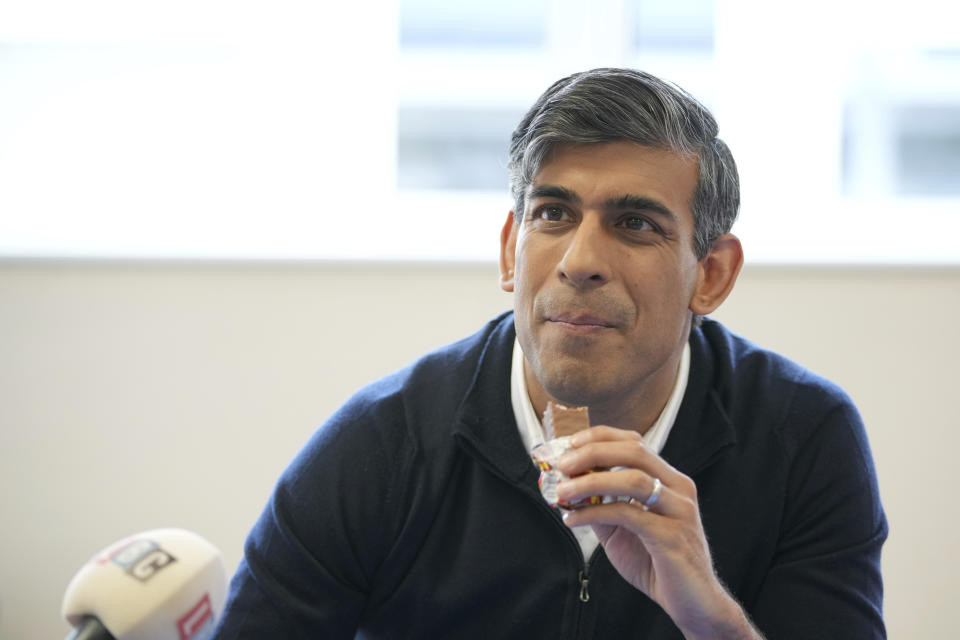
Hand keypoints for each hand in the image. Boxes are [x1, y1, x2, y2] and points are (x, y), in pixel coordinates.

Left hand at [556, 426, 762, 639]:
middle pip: (635, 451)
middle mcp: (678, 487)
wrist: (693, 603)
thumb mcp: (620, 530)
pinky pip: (628, 514)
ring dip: (591, 481)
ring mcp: (679, 510)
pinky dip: (594, 512)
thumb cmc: (657, 563)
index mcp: (669, 480)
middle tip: (562, 463)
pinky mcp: (672, 536)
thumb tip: (566, 489)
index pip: (635, 443)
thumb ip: (600, 506)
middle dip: (593, 452)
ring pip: (633, 479)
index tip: (570, 442)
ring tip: (562, 491)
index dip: (601, 437)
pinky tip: (572, 519)